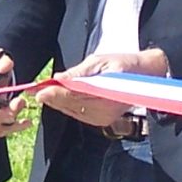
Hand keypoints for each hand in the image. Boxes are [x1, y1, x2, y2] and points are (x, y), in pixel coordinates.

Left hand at [39, 48, 167, 127]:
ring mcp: (103, 118)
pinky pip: (79, 114)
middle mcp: (105, 110)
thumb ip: (79, 73)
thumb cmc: (124, 64)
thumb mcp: (101, 61)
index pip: (75, 96)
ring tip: (43, 91)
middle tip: (34, 90)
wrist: (147, 76)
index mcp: (106, 94)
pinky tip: (58, 98)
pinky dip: (67, 106)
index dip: (56, 94)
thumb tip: (59, 79)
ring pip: (73, 111)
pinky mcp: (102, 120)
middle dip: (52, 98)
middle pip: (71, 106)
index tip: (39, 90)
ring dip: (58, 102)